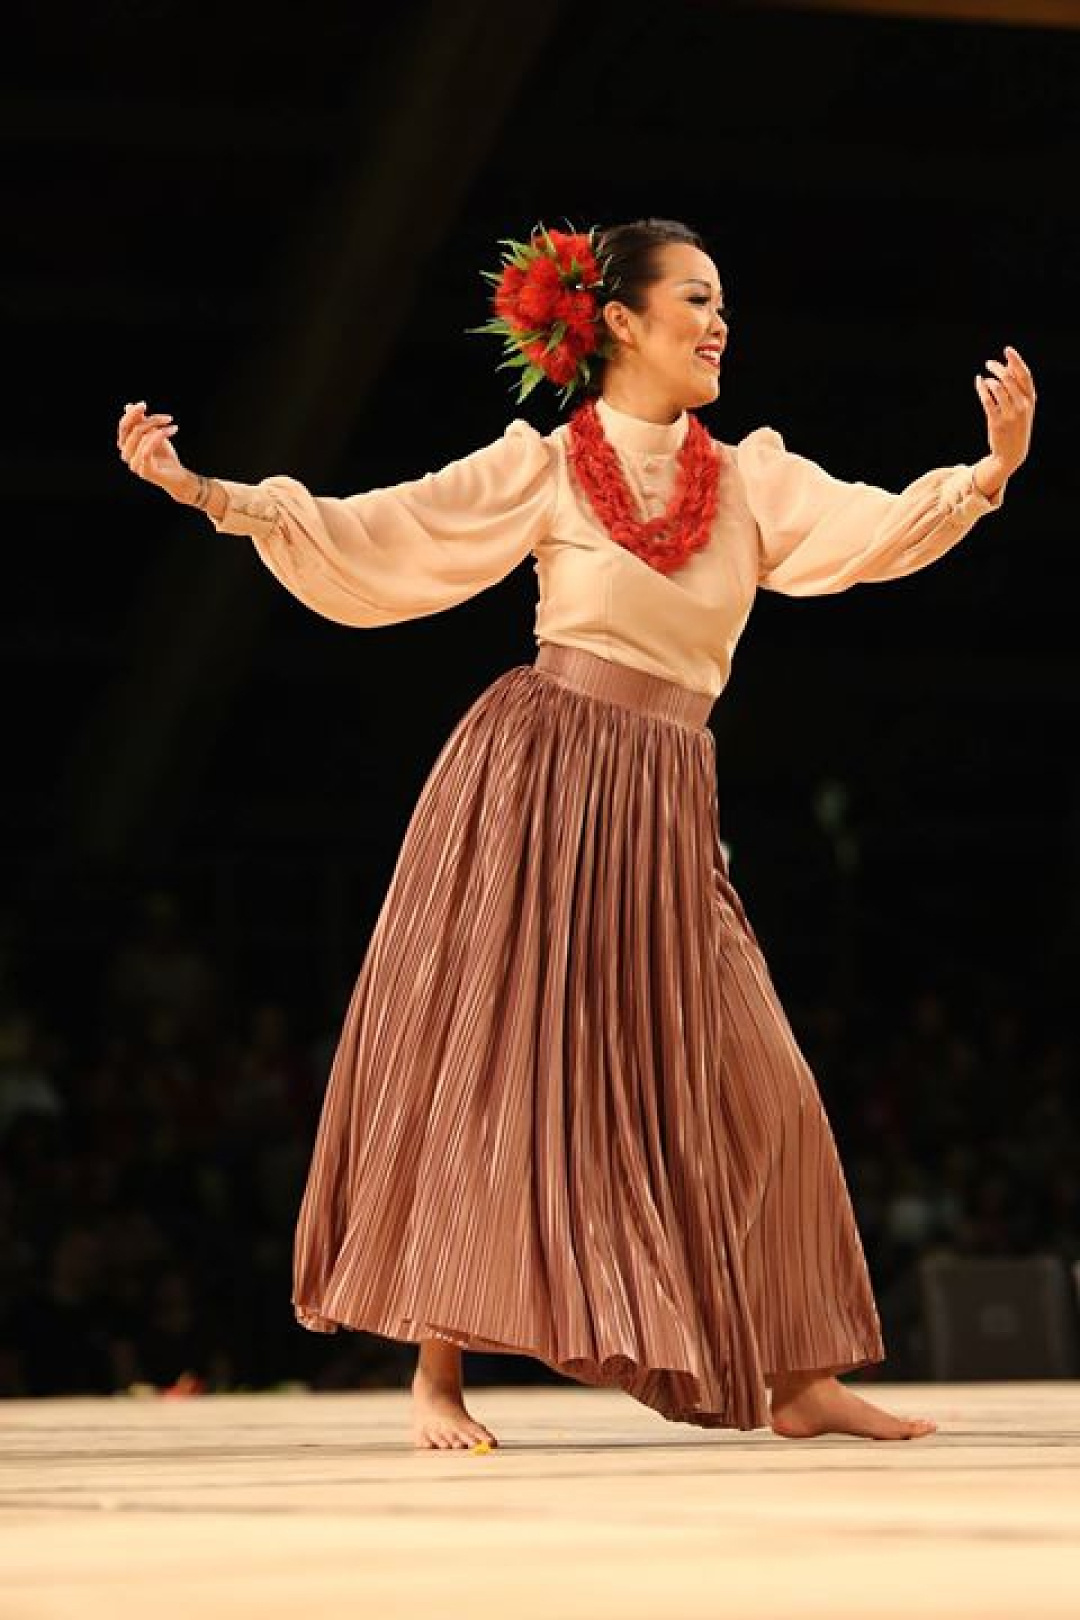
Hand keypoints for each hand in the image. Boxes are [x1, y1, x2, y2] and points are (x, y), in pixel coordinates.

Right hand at [117, 400, 192, 501]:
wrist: (177, 476)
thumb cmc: (164, 456)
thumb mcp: (153, 434)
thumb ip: (141, 422)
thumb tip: (128, 406)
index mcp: (125, 446)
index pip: (124, 426)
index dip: (132, 414)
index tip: (144, 404)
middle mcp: (126, 455)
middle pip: (134, 430)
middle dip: (151, 420)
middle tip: (168, 418)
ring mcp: (134, 464)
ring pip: (142, 438)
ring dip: (160, 428)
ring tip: (173, 427)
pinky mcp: (144, 471)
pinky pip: (147, 449)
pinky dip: (159, 437)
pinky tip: (171, 431)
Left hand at [974, 345, 1035, 482]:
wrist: (1012, 452)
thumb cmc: (1016, 425)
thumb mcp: (1021, 406)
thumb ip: (1016, 387)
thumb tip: (1007, 365)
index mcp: (1030, 400)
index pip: (1024, 375)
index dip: (1016, 360)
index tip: (1007, 349)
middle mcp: (1022, 405)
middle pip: (1009, 378)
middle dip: (998, 367)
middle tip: (989, 363)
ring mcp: (1010, 414)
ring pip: (998, 387)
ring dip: (989, 379)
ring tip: (985, 378)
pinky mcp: (996, 421)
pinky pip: (987, 400)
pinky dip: (981, 388)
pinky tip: (979, 382)